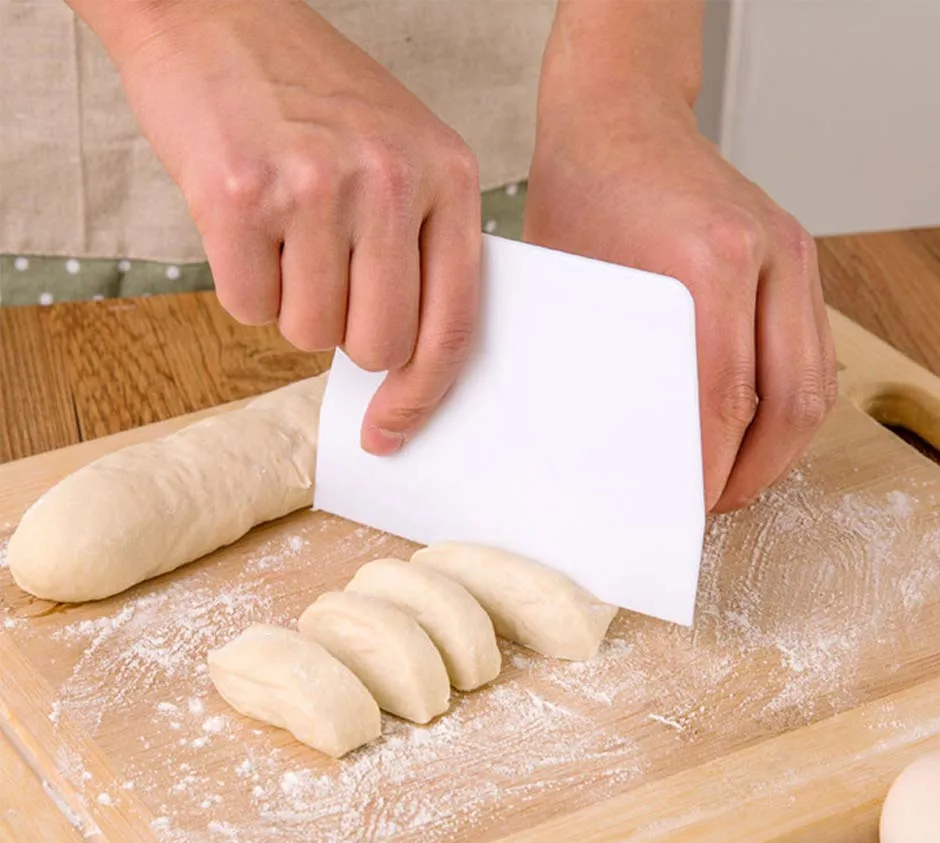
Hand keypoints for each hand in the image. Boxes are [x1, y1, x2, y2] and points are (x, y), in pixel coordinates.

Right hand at [95, 0, 481, 453]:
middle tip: (324, 282)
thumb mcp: (402, 151)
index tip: (393, 430)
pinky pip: (248, 307)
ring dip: (291, 303)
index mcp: (448, 175)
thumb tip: (407, 364)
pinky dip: (242, 283)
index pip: (454, 324)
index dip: (422, 394)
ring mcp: (316, 188)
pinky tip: (245, 221)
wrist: (212, 11)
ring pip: (309, 333)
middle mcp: (391, 181)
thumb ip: (421, 247)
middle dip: (345, 337)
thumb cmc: (311, 94)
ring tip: (284, 230)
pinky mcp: (240, 197)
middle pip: (378, 345)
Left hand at [525, 61, 835, 511]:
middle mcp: (767, 257)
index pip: (726, 401)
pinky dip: (789, 403)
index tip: (688, 508)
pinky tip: (751, 428)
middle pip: (792, 403)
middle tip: (715, 505)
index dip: (711, 470)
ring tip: (734, 477)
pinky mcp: (798, 259)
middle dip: (758, 472)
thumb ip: (601, 362)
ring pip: (816, 384)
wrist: (620, 115)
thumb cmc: (585, 190)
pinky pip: (812, 354)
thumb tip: (605, 450)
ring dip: (782, 445)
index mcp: (708, 262)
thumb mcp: (575, 285)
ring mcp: (793, 255)